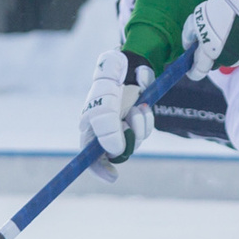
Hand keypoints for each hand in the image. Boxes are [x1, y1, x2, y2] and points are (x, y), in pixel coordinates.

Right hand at [80, 49, 154, 164]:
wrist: (129, 61)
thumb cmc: (110, 80)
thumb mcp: (104, 102)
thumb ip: (107, 127)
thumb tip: (116, 152)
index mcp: (90, 127)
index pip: (90, 156)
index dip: (99, 169)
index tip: (113, 177)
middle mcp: (105, 130)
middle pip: (118, 152)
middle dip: (130, 138)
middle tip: (133, 117)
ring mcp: (121, 124)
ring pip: (135, 141)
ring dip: (140, 126)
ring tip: (139, 106)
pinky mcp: (136, 118)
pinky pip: (145, 129)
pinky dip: (147, 119)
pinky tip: (144, 104)